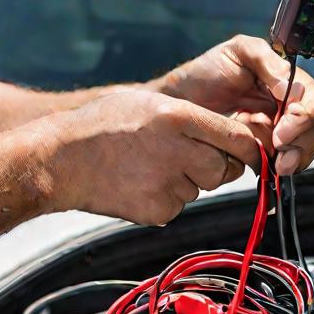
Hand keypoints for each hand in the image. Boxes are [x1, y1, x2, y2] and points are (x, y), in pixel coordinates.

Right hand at [43, 89, 259, 225]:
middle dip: (214, 165)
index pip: (237, 138)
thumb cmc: (103, 125)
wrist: (59, 160)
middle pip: (223, 168)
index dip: (249, 149)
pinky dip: (166, 197)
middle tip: (184, 157)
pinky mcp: (158, 210)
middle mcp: (177, 150)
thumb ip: (192, 117)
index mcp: (177, 117)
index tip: (253, 154)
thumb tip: (233, 138)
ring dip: (186, 180)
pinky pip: (179, 205)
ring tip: (148, 166)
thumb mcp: (148, 103)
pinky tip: (139, 183)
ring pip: (200, 187)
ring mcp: (167, 184)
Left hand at [159, 34, 313, 175]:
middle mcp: (286, 105)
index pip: (312, 100)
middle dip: (300, 142)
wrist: (177, 101)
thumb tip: (290, 88)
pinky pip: (280, 162)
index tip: (282, 131)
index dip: (303, 117)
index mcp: (285, 81)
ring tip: (275, 164)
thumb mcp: (238, 52)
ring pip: (302, 149)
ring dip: (293, 159)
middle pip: (313, 128)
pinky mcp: (262, 149)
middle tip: (279, 151)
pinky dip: (276, 167)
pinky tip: (263, 165)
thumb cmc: (205, 72)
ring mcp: (276, 129)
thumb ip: (267, 61)